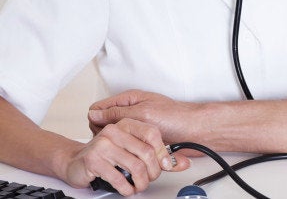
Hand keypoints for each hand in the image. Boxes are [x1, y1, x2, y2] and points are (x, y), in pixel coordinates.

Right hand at [64, 118, 188, 195]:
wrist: (75, 161)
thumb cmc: (107, 155)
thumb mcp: (134, 150)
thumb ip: (158, 156)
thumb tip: (183, 163)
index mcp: (126, 124)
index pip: (152, 134)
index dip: (161, 153)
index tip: (164, 165)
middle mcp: (114, 131)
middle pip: (146, 153)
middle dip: (153, 171)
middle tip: (150, 178)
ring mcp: (103, 144)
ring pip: (135, 166)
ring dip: (141, 182)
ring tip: (139, 185)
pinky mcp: (94, 160)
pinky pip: (119, 177)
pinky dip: (127, 188)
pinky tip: (127, 189)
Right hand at [89, 90, 198, 144]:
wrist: (197, 131)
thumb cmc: (176, 118)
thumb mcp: (143, 112)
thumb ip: (118, 113)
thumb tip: (94, 113)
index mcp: (128, 101)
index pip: (98, 109)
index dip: (97, 121)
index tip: (105, 131)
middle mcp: (130, 114)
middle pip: (103, 126)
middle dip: (107, 136)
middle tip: (118, 142)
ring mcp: (135, 129)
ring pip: (113, 140)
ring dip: (117, 146)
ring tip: (128, 151)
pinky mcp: (140, 142)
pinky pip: (126, 149)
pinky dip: (128, 153)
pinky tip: (134, 155)